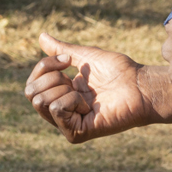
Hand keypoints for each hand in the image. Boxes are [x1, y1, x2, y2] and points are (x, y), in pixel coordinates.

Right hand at [23, 33, 171, 143]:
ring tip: (85, 94)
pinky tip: (89, 105)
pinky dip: (72, 100)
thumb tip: (41, 37)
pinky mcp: (76, 134)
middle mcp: (60, 111)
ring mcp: (67, 124)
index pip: (32, 83)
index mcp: (60, 94)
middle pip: (30, 93)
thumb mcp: (85, 56)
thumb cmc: (119, 72)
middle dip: (51, 77)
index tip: (67, 61)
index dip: (45, 66)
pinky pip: (57, 110)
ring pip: (41, 101)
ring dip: (63, 89)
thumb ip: (61, 50)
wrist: (140, 86)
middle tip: (75, 79)